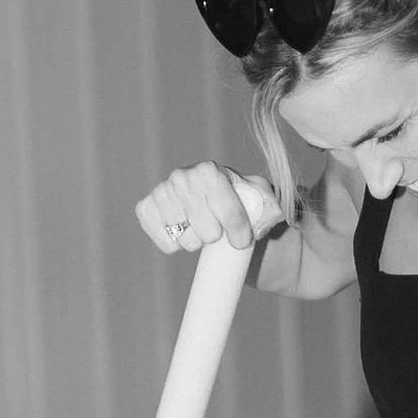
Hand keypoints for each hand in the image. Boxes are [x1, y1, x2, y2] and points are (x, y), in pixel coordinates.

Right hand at [136, 160, 275, 256]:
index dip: (239, 232)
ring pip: (187, 241)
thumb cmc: (237, 197)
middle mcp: (181, 177)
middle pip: (208, 232)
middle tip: (219, 230)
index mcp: (210, 171)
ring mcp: (161, 192)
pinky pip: (166, 244)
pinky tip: (183, 232)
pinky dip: (176, 246)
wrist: (207, 196)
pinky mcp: (145, 209)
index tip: (243, 242)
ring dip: (198, 242)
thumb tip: (270, 216)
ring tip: (201, 228)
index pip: (229, 211)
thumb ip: (271, 202)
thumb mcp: (260, 195)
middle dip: (218, 237)